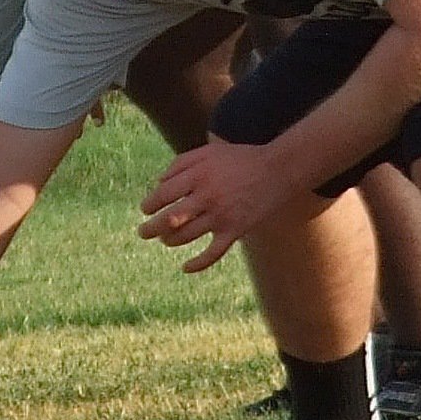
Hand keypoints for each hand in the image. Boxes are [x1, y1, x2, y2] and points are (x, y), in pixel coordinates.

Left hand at [138, 139, 286, 272]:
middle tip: (143, 232)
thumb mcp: (208, 152)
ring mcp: (221, 216)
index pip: (163, 194)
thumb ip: (180, 164)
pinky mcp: (235, 230)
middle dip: (150, 228)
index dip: (150, 204)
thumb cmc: (240, 158)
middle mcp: (207, 197)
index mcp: (198, 175)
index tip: (146, 208)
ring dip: (170, 240)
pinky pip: (213, 253)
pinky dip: (197, 264)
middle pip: (169, 218)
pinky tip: (185, 267)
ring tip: (165, 240)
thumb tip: (159, 183)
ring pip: (186, 236)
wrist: (278, 170)